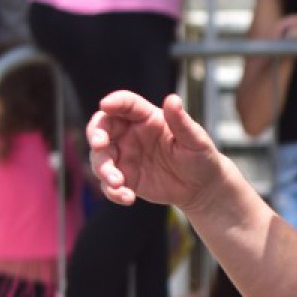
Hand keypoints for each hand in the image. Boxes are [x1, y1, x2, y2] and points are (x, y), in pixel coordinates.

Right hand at [88, 89, 228, 221]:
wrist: (201, 188)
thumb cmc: (200, 157)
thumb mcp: (195, 139)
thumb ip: (181, 122)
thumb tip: (172, 99)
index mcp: (147, 118)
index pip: (126, 104)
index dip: (114, 102)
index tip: (105, 105)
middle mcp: (131, 134)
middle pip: (102, 127)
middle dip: (96, 134)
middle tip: (99, 145)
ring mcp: (125, 156)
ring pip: (100, 157)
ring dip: (103, 168)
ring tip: (118, 182)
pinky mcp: (125, 178)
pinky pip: (109, 184)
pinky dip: (112, 191)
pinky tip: (127, 197)